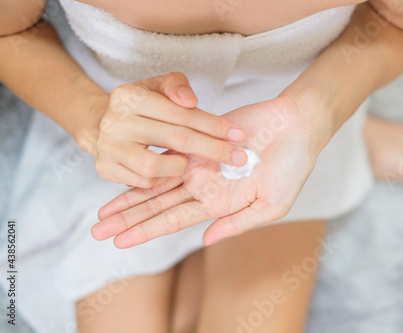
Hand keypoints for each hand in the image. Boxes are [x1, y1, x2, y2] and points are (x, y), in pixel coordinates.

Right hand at [79, 72, 247, 187]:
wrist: (101, 124)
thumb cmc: (141, 105)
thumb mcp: (157, 86)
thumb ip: (177, 86)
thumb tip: (191, 101)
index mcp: (130, 95)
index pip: (181, 113)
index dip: (214, 125)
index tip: (238, 134)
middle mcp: (116, 121)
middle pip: (176, 139)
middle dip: (213, 149)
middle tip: (238, 157)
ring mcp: (109, 147)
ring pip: (155, 167)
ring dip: (180, 167)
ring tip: (188, 163)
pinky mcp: (105, 169)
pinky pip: (143, 182)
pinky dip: (161, 179)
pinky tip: (169, 171)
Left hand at [92, 96, 324, 247]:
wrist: (297, 127)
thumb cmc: (292, 168)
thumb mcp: (272, 204)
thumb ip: (238, 222)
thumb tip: (205, 239)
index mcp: (219, 204)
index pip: (174, 220)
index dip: (146, 231)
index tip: (119, 242)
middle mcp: (204, 186)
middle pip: (157, 205)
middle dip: (128, 219)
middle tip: (97, 231)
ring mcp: (199, 162)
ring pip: (156, 181)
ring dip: (129, 195)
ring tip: (103, 210)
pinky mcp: (199, 138)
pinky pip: (166, 150)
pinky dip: (146, 161)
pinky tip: (123, 169)